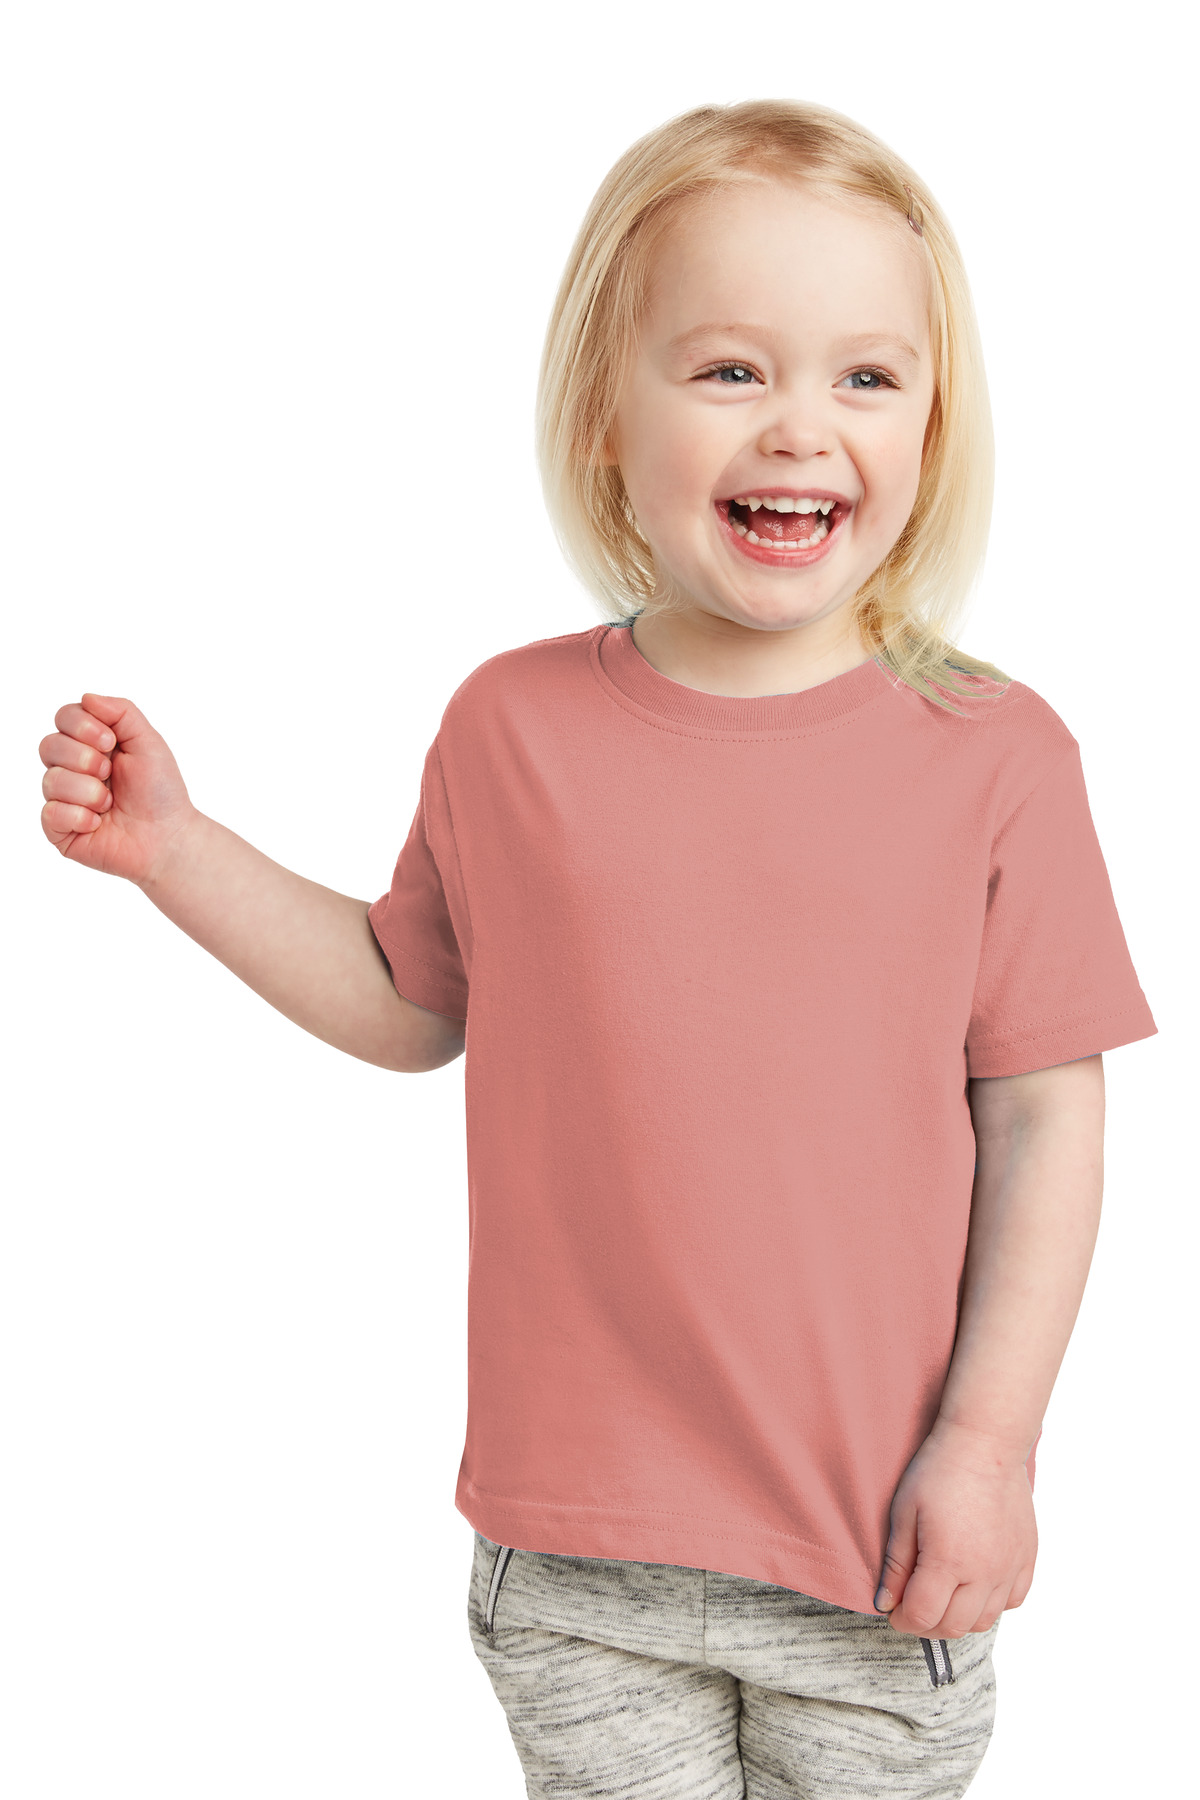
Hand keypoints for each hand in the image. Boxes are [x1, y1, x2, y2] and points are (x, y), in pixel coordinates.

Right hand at [40, 693, 197, 885]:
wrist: (168, 837)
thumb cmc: (160, 792)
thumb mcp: (148, 741)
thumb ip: (121, 712)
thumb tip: (86, 698)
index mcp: (90, 744)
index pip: (64, 717)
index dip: (82, 726)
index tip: (110, 742)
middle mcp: (72, 768)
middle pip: (48, 745)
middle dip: (84, 758)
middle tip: (110, 773)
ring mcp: (64, 799)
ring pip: (50, 780)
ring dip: (88, 791)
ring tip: (110, 803)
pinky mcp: (60, 829)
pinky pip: (50, 813)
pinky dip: (79, 816)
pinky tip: (98, 823)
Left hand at [873, 1417, 1037, 1638]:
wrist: (985, 1443)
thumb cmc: (939, 1471)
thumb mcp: (904, 1513)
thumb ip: (896, 1564)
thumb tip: (886, 1603)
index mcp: (949, 1561)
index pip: (923, 1616)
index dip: (902, 1620)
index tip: (893, 1611)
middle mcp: (984, 1572)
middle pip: (955, 1626)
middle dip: (927, 1625)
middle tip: (913, 1607)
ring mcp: (1010, 1567)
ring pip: (985, 1620)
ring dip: (959, 1619)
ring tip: (942, 1597)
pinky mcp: (1027, 1557)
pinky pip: (1013, 1601)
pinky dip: (992, 1604)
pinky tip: (975, 1587)